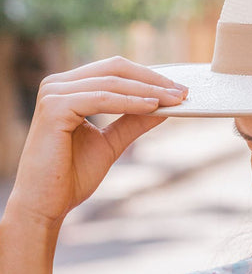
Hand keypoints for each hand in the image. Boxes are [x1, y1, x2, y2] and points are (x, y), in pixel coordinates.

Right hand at [4, 56, 187, 230]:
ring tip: (175, 100)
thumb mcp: (111, 144)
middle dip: (153, 80)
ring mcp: (53, 93)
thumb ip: (133, 122)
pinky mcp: (54, 108)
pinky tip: (153, 107)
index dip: (149, 77)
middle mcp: (57, 84)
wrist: (45, 203)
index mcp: (69, 89)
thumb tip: (165, 107)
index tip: (179, 88)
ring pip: (111, 83)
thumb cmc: (71, 177)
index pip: (114, 71)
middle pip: (115, 70)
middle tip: (183, 92)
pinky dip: (130, 102)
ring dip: (147, 90)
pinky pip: (101, 99)